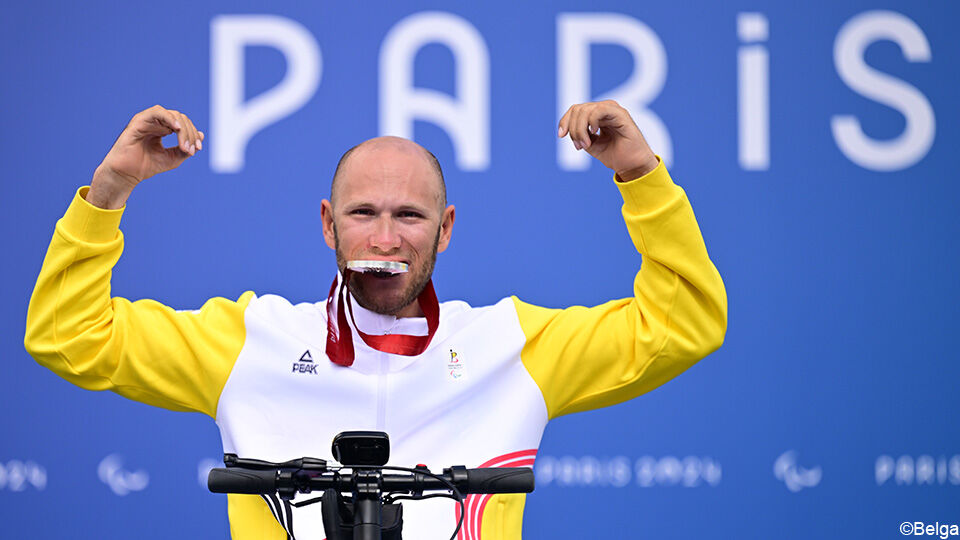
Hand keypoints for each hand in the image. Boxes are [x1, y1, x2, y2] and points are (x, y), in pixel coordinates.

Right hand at [87, 105, 203, 208]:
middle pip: (181, 119)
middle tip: (191, 149)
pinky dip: (169, 118)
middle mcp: (156, 123)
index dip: (193, 135)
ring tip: (185, 144)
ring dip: (183, 129)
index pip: (184, 125)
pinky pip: (157, 112)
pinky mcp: (139, 121)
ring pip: (172, 115)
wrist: (127, 174)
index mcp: (164, 129)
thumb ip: (186, 149)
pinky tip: (177, 129)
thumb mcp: (173, 158)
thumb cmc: (147, 166)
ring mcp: (148, 120)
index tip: (198, 149)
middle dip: (190, 133)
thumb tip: (201, 135)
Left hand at [558, 100, 658, 180]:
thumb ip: (579, 134)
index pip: (575, 110)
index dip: (564, 121)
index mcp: (597, 115)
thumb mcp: (590, 144)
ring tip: (586, 144)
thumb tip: (567, 129)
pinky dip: (592, 121)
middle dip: (573, 129)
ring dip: (580, 129)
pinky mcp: (620, 114)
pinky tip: (594, 132)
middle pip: (578, 109)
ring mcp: (612, 110)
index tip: (560, 136)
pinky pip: (599, 110)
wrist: (631, 166)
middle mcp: (604, 109)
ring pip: (586, 110)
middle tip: (580, 146)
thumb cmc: (614, 155)